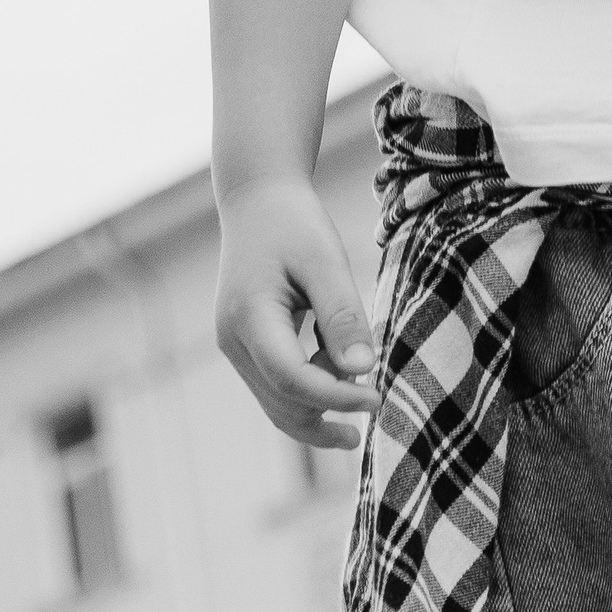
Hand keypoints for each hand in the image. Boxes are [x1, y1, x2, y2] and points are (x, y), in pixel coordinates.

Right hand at [213, 175, 382, 446]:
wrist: (257, 202)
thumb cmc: (293, 225)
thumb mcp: (325, 261)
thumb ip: (343, 315)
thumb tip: (363, 369)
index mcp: (250, 318)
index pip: (292, 379)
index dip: (336, 397)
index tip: (378, 398)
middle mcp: (233, 341)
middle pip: (282, 402)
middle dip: (330, 408)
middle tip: (378, 398)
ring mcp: (234, 347)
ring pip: (277, 404)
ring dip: (320, 408)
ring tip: (363, 392)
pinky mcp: (245, 347)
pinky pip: (276, 388)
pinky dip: (310, 393)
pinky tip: (340, 375)